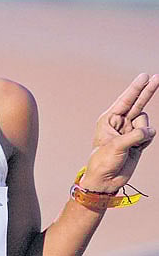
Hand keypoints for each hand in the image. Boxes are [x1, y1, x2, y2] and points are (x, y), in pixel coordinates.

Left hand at [80, 73, 157, 192]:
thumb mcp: (116, 146)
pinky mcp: (138, 141)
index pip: (125, 100)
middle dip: (147, 91)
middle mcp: (119, 123)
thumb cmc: (103, 160)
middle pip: (138, 103)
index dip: (136, 88)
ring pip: (145, 123)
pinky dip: (147, 140)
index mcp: (108, 119)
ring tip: (132, 144)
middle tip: (157, 77)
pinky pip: (149, 135)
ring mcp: (129, 131)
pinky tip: (138, 148)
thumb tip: (150, 131)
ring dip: (143, 132)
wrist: (106, 180)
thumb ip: (134, 136)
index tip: (145, 76)